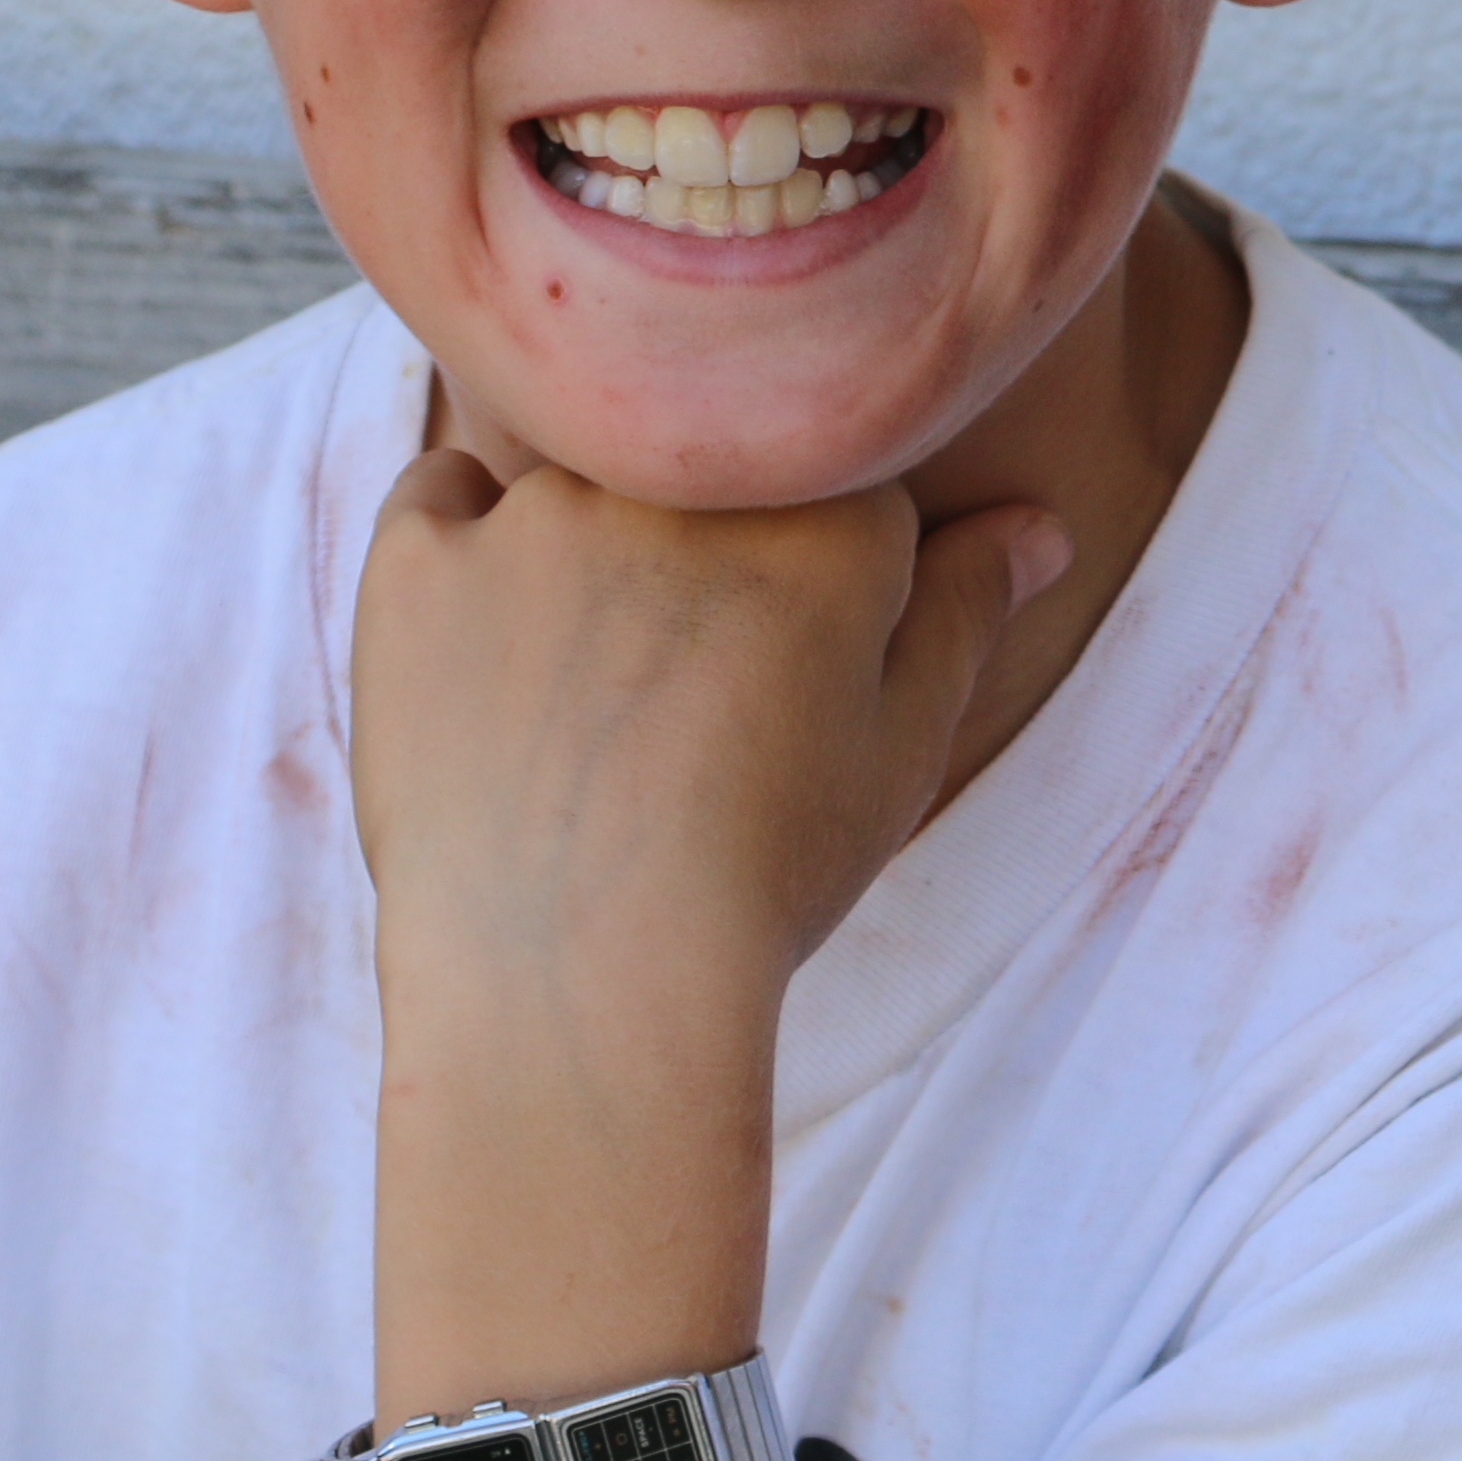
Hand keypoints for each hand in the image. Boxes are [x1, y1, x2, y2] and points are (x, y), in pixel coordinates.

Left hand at [353, 451, 1069, 1037]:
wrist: (575, 983)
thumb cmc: (763, 880)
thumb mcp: (900, 754)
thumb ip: (965, 614)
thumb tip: (1040, 525)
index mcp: (828, 520)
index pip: (837, 494)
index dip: (813, 591)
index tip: (782, 682)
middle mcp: (687, 481)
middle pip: (704, 477)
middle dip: (696, 566)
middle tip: (679, 709)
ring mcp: (542, 511)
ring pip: (580, 486)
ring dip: (587, 560)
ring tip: (581, 714)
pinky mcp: (422, 557)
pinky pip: (441, 496)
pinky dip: (462, 550)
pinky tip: (487, 658)